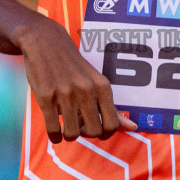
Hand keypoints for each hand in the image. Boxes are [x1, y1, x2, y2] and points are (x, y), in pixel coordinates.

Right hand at [13, 18, 137, 142]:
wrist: (45, 42)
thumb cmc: (73, 66)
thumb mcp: (96, 82)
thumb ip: (112, 107)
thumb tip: (133, 128)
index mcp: (102, 86)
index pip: (112, 125)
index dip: (104, 133)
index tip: (95, 129)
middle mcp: (86, 90)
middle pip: (93, 132)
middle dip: (86, 134)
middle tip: (79, 127)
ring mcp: (65, 93)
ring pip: (73, 133)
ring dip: (69, 136)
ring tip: (66, 129)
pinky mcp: (45, 96)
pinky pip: (53, 129)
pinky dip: (55, 136)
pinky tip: (55, 133)